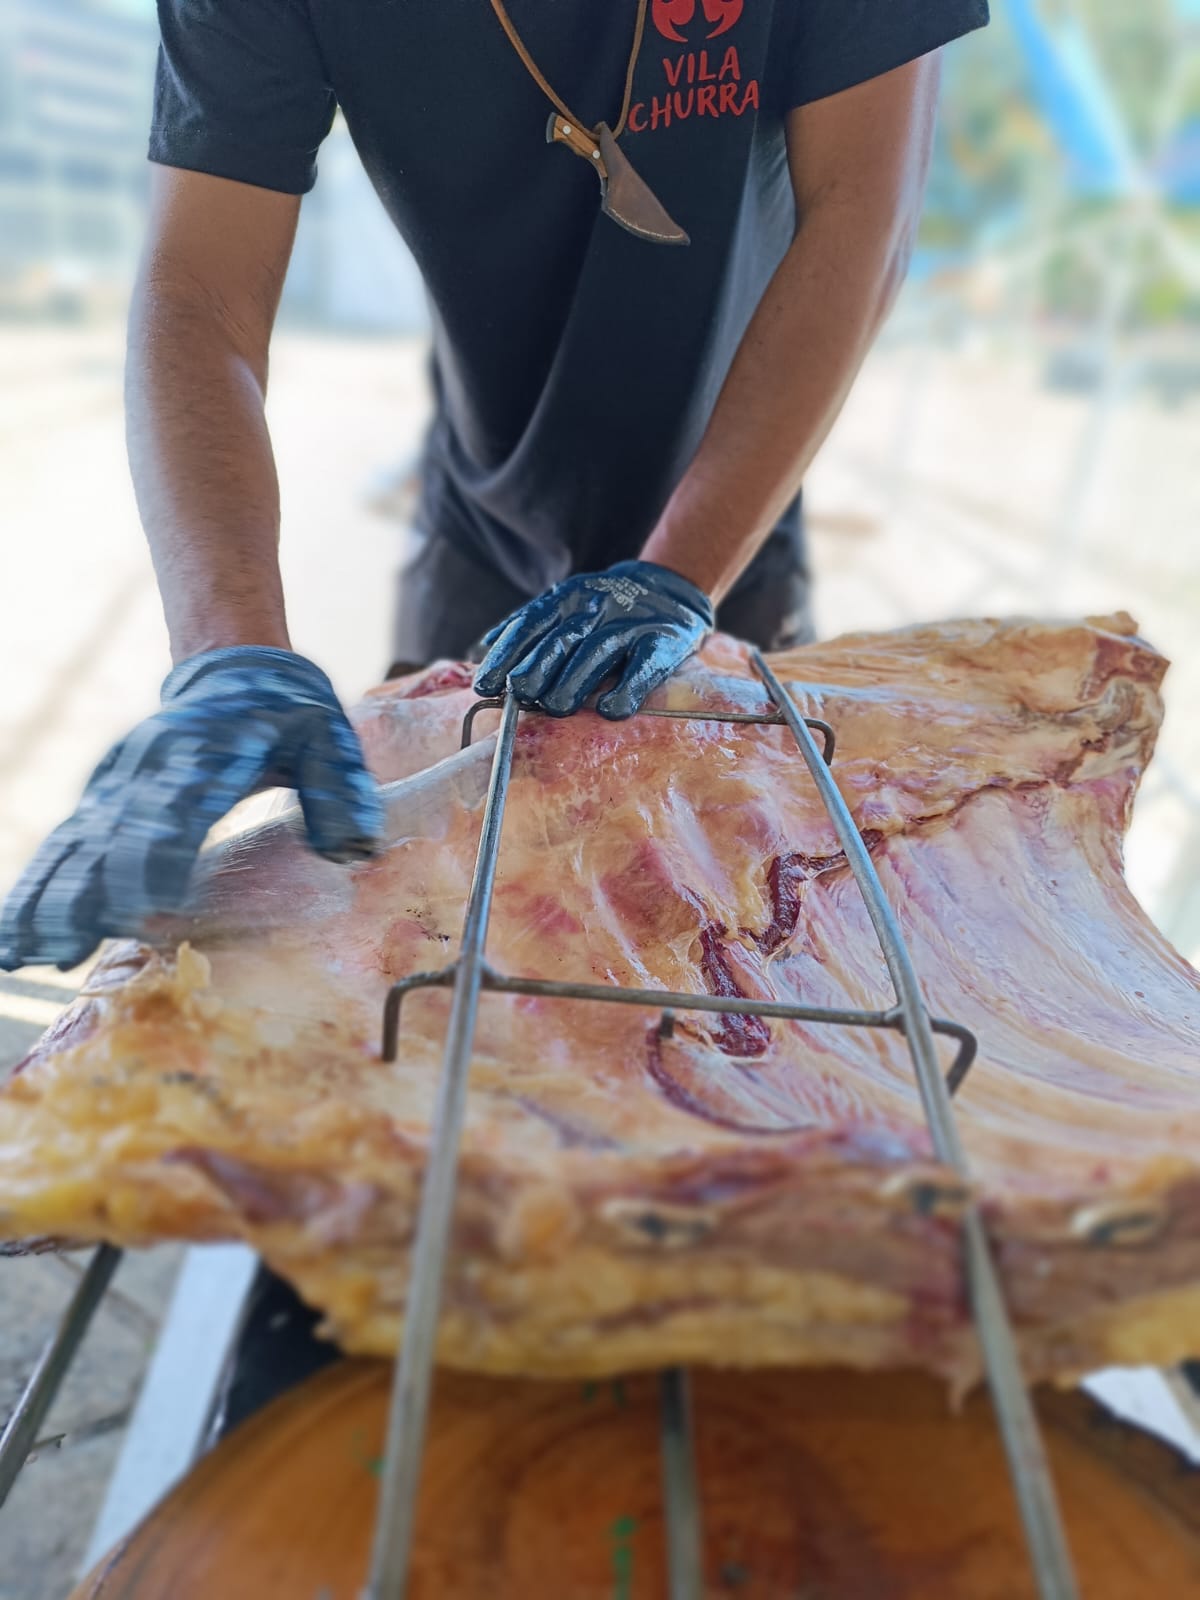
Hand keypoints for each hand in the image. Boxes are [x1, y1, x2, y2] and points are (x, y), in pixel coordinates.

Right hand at [0, 647, 382, 970]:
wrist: (234, 669)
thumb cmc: (288, 715)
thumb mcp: (326, 738)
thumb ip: (339, 788)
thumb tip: (352, 849)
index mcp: (208, 753)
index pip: (180, 808)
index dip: (162, 855)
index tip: (150, 906)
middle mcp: (151, 770)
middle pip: (112, 835)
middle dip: (88, 894)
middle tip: (66, 948)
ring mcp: (119, 786)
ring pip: (76, 845)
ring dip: (49, 899)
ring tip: (24, 954)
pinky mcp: (103, 802)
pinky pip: (65, 848)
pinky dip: (37, 889)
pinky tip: (17, 938)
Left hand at [473, 560, 713, 719]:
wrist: (669, 589)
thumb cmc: (604, 609)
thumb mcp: (564, 604)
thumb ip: (526, 626)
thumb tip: (480, 650)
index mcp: (565, 600)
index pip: (529, 626)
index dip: (505, 656)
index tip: (485, 685)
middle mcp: (595, 608)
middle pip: (560, 639)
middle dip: (537, 668)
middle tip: (519, 695)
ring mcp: (629, 624)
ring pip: (597, 652)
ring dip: (574, 681)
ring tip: (556, 707)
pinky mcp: (663, 642)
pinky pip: (644, 666)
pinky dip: (626, 690)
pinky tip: (609, 711)